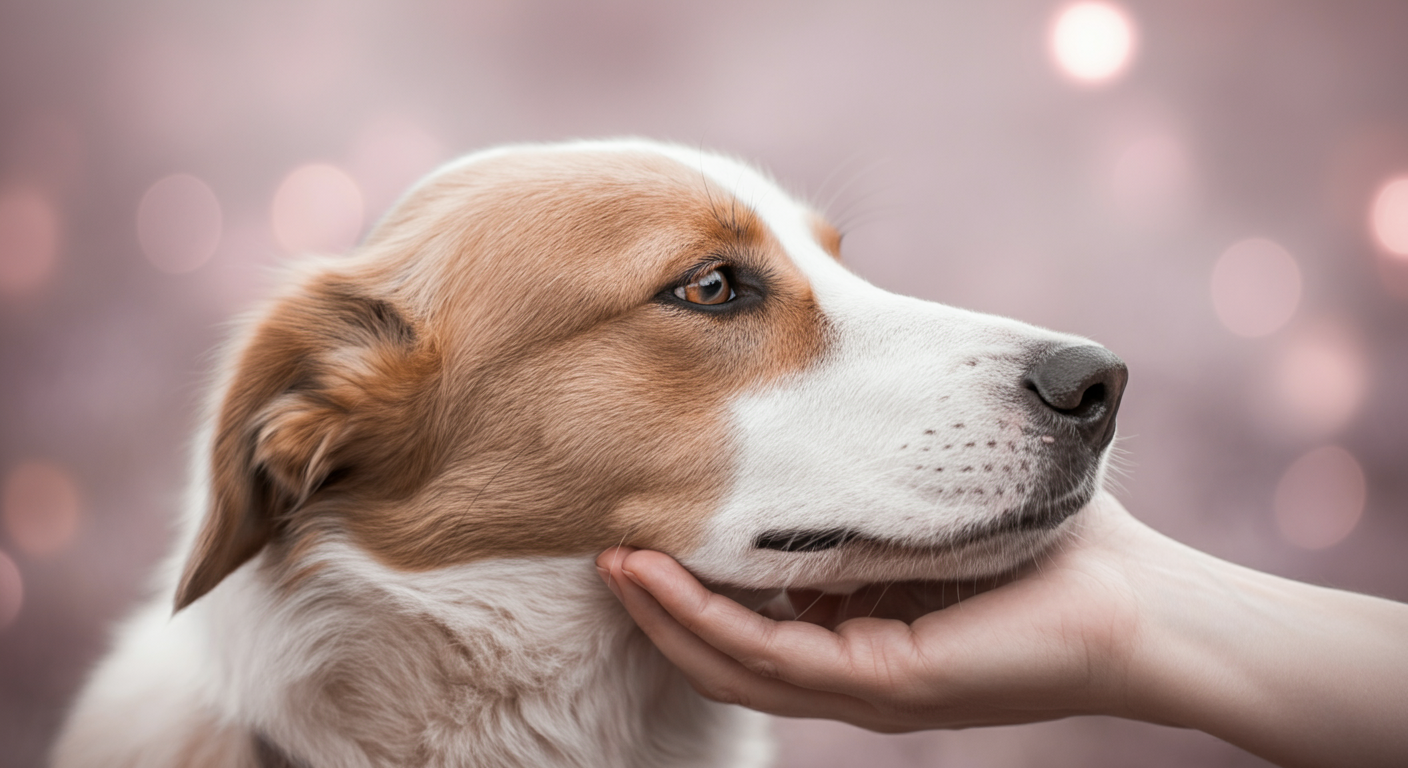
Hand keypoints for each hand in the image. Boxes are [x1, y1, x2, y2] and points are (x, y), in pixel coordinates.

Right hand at [596, 493, 1150, 731]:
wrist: (1146, 601)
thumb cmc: (1061, 543)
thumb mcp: (943, 505)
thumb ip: (884, 485)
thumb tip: (844, 418)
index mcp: (860, 636)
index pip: (751, 621)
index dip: (690, 580)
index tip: (650, 516)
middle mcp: (850, 671)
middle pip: (720, 649)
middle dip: (657, 601)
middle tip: (603, 543)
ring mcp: (862, 685)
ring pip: (729, 660)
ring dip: (663, 612)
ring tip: (611, 559)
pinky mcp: (883, 682)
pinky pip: (770, 655)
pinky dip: (705, 618)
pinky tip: (658, 576)